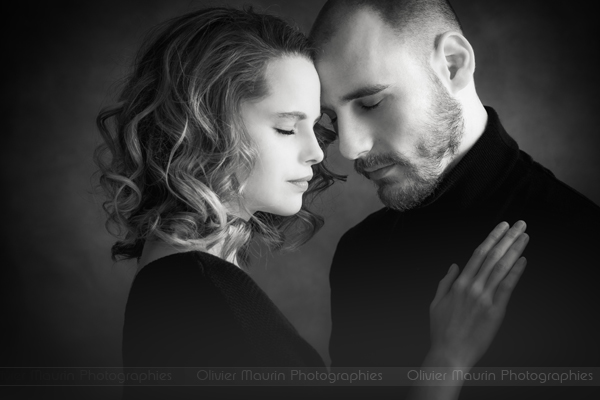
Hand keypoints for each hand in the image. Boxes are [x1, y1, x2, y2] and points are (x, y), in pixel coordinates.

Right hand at [428, 221, 527, 368]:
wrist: (449, 353)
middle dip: (507, 238)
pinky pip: (507, 287)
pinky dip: (516, 271)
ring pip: (501, 267)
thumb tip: (454, 265)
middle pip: (492, 256)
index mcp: (458, 283)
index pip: (478, 254)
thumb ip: (445, 282)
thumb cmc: (441, 330)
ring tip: (524, 236)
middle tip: (519, 224)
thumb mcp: (436, 303)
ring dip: (514, 249)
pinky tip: (523, 260)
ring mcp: (484, 298)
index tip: (501, 227)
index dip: (491, 238)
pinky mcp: (495, 311)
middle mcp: (472, 287)